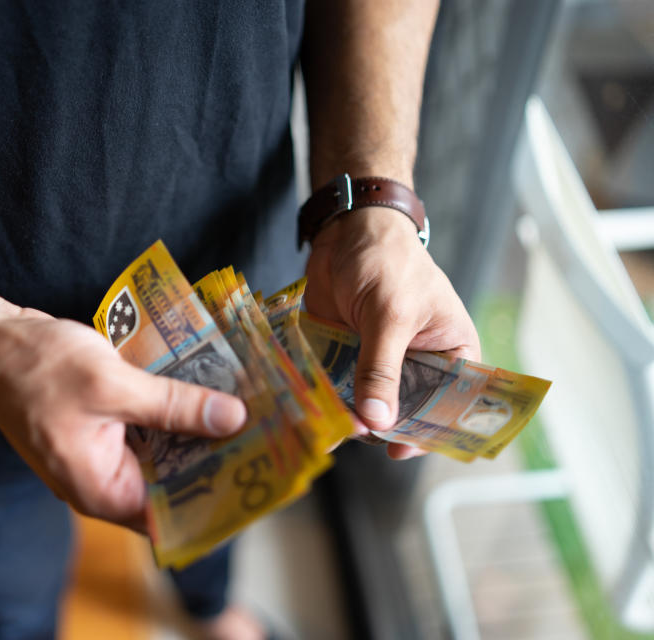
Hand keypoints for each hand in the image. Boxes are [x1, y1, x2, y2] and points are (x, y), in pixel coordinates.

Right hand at [0, 306, 247, 529]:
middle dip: (212, 458)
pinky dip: (168, 415)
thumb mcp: (114, 385)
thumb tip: (232, 419)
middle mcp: (101, 483)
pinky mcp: (98, 431)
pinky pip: (143, 432)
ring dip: (192, 433)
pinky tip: (199, 391)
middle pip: (170, 484)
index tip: (255, 470)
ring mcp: (98, 457)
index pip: (172, 514)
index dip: (215, 495)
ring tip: (241, 409)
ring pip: (159, 455)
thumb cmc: (38, 370)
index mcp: (102, 490)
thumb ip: (174, 406)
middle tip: (260, 432)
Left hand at [304, 206, 480, 458]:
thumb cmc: (387, 261)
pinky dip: (322, 400)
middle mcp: (416, 365)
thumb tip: (378, 421)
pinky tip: (306, 413)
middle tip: (352, 436)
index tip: (399, 450)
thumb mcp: (390, 315)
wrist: (347, 230)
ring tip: (324, 430)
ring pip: (365, 405)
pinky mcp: (343, 357)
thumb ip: (381, 367)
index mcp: (450, 355)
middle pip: (402, 412)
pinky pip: (335, 388)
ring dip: (345, 418)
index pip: (449, 406)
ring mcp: (377, 364)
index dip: (427, 431)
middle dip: (378, 427)